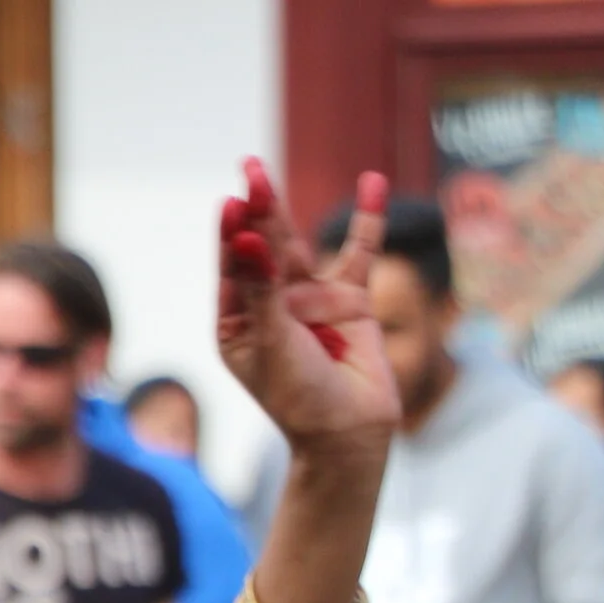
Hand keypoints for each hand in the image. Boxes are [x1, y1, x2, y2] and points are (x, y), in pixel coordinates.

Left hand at [216, 161, 395, 458]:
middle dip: (256, 212)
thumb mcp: (271, 341)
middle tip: (249, 168)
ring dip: (283, 213)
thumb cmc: (299, 397)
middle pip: (263, 251)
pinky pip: (360, 253)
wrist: (348, 433)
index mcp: (238, 325)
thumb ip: (262, 288)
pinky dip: (367, 219)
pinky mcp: (349, 300)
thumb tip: (248, 237)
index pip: (233, 270)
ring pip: (298, 248)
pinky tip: (371, 183)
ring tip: (265, 175)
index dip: (232, 238)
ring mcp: (309, 302)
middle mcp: (271, 308)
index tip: (231, 205)